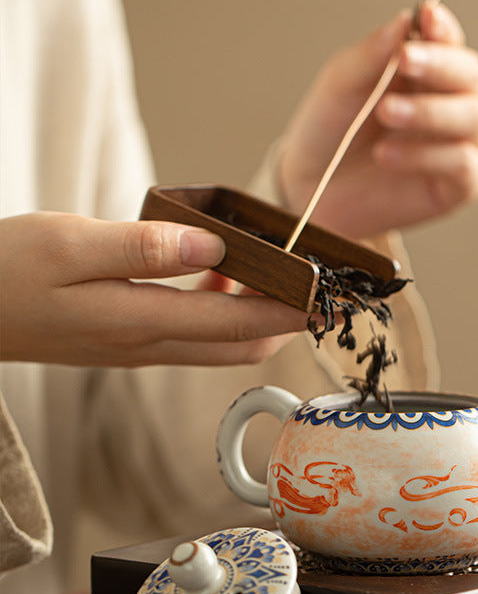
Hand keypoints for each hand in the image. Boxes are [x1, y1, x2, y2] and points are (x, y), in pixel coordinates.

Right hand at [0, 212, 308, 366]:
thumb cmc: (4, 271)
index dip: (289, 310)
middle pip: (241, 343)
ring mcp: (140, 348)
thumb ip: (143, 248)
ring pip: (221, 342)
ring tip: (277, 271)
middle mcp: (149, 345)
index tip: (329, 297)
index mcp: (141, 322)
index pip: (238, 322)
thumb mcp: (69, 245)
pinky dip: (222, 309)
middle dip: (285, 318)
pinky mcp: (130, 341)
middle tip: (315, 283)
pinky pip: (194, 332)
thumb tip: (213, 247)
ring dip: (256, 313)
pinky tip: (219, 271)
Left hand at [278, 3, 477, 238]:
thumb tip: (406, 19)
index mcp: (427, 72)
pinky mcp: (462, 185)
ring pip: (472, 117)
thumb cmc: (331, 133)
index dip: (442, 28)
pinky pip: (462, 163)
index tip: (425, 16)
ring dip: (429, 111)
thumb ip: (372, 54)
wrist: (314, 190)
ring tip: (385, 112)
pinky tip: (387, 154)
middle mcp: (452, 104)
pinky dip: (425, 155)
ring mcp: (461, 144)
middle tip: (404, 60)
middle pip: (471, 74)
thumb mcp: (341, 85)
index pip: (449, 41)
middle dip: (440, 65)